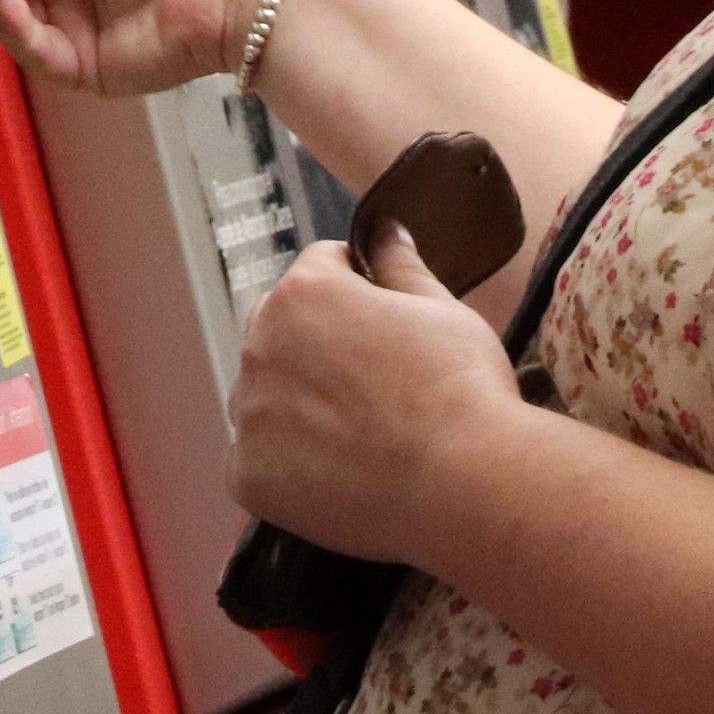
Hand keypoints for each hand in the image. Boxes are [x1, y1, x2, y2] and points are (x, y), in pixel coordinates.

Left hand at [228, 227, 525, 565]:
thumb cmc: (461, 390)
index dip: (360, 292)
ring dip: (299, 405)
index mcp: (302, 292)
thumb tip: (384, 229)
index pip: (319, 269)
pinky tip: (342, 471)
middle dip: (319, 346)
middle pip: (282, 331)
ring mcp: (248, 414)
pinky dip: (292, 466)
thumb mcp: (442, 309)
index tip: (388, 328)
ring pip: (267, 396)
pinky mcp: (247, 474)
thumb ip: (399, 264)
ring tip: (364, 435)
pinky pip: (262, 460)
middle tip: (377, 386)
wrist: (465, 485)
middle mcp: (259, 345)